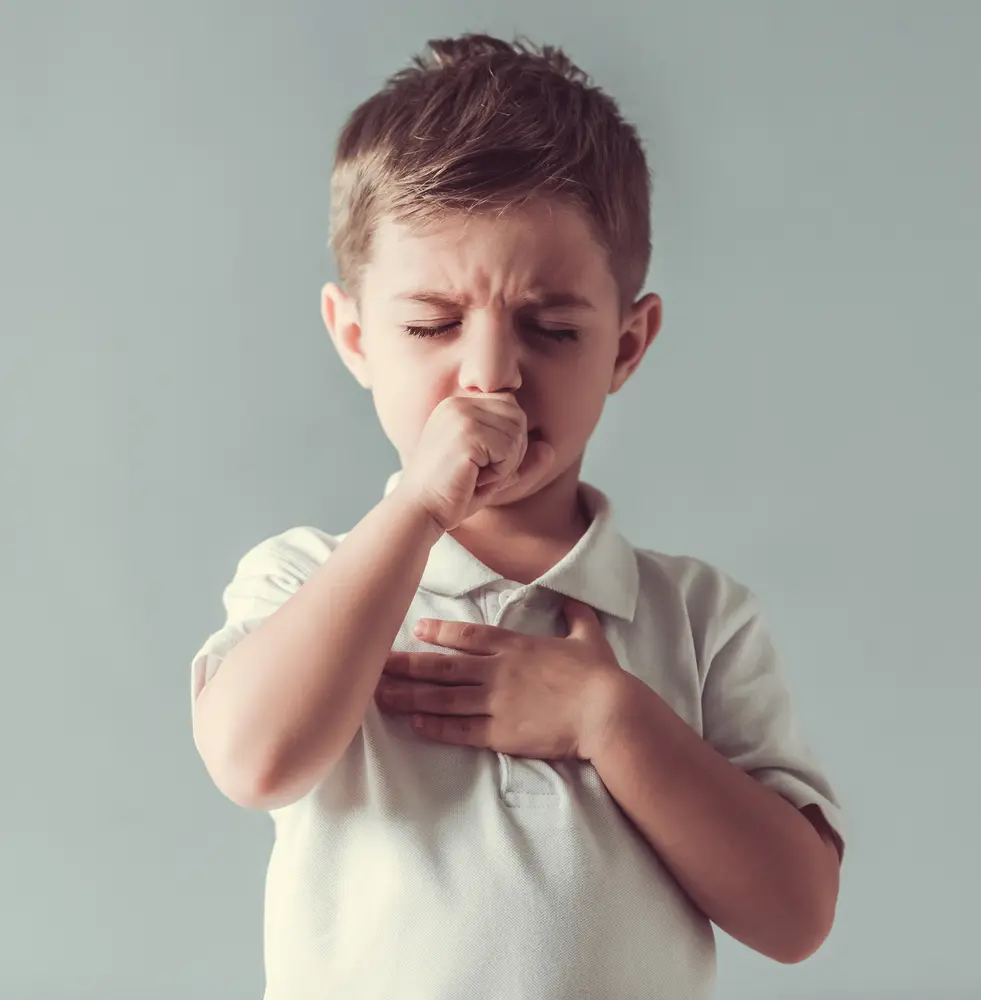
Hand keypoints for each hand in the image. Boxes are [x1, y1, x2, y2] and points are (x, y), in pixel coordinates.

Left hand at [373, 597, 625, 760]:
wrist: (608, 712)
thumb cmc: (600, 675)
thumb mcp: (589, 637)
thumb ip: (575, 616)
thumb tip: (571, 600)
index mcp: (516, 647)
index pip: (468, 636)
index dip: (440, 633)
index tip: (416, 630)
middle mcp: (498, 672)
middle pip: (443, 667)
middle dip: (407, 666)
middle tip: (377, 664)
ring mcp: (496, 703)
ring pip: (442, 699)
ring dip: (409, 697)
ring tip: (381, 697)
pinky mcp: (501, 733)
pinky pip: (460, 730)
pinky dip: (435, 727)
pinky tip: (414, 724)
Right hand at [394, 391, 555, 532]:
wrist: (419, 511)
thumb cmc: (452, 495)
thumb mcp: (492, 473)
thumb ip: (521, 460)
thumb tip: (550, 449)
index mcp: (458, 406)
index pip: (509, 408)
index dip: (508, 441)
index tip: (481, 463)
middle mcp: (458, 404)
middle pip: (517, 416)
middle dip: (511, 450)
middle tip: (482, 472)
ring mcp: (461, 415)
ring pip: (517, 431)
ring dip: (506, 463)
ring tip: (476, 476)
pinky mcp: (467, 433)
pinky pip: (509, 448)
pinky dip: (500, 471)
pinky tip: (475, 479)